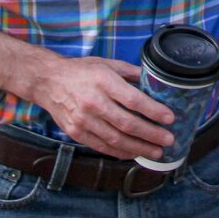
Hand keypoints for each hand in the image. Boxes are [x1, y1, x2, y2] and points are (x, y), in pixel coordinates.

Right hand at [31, 55, 177, 159]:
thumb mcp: (108, 64)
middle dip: (151, 134)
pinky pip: (102, 146)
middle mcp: (93, 102)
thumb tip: (156, 81)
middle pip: (127, 124)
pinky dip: (120, 152)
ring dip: (139, 147)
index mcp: (104, 81)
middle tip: (168, 139)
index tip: (170, 118)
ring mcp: (83, 120)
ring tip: (156, 151)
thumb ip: (132, 73)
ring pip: (116, 139)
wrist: (48, 82)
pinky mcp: (76, 133)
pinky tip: (134, 153)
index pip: (133, 100)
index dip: (154, 111)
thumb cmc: (82, 71)